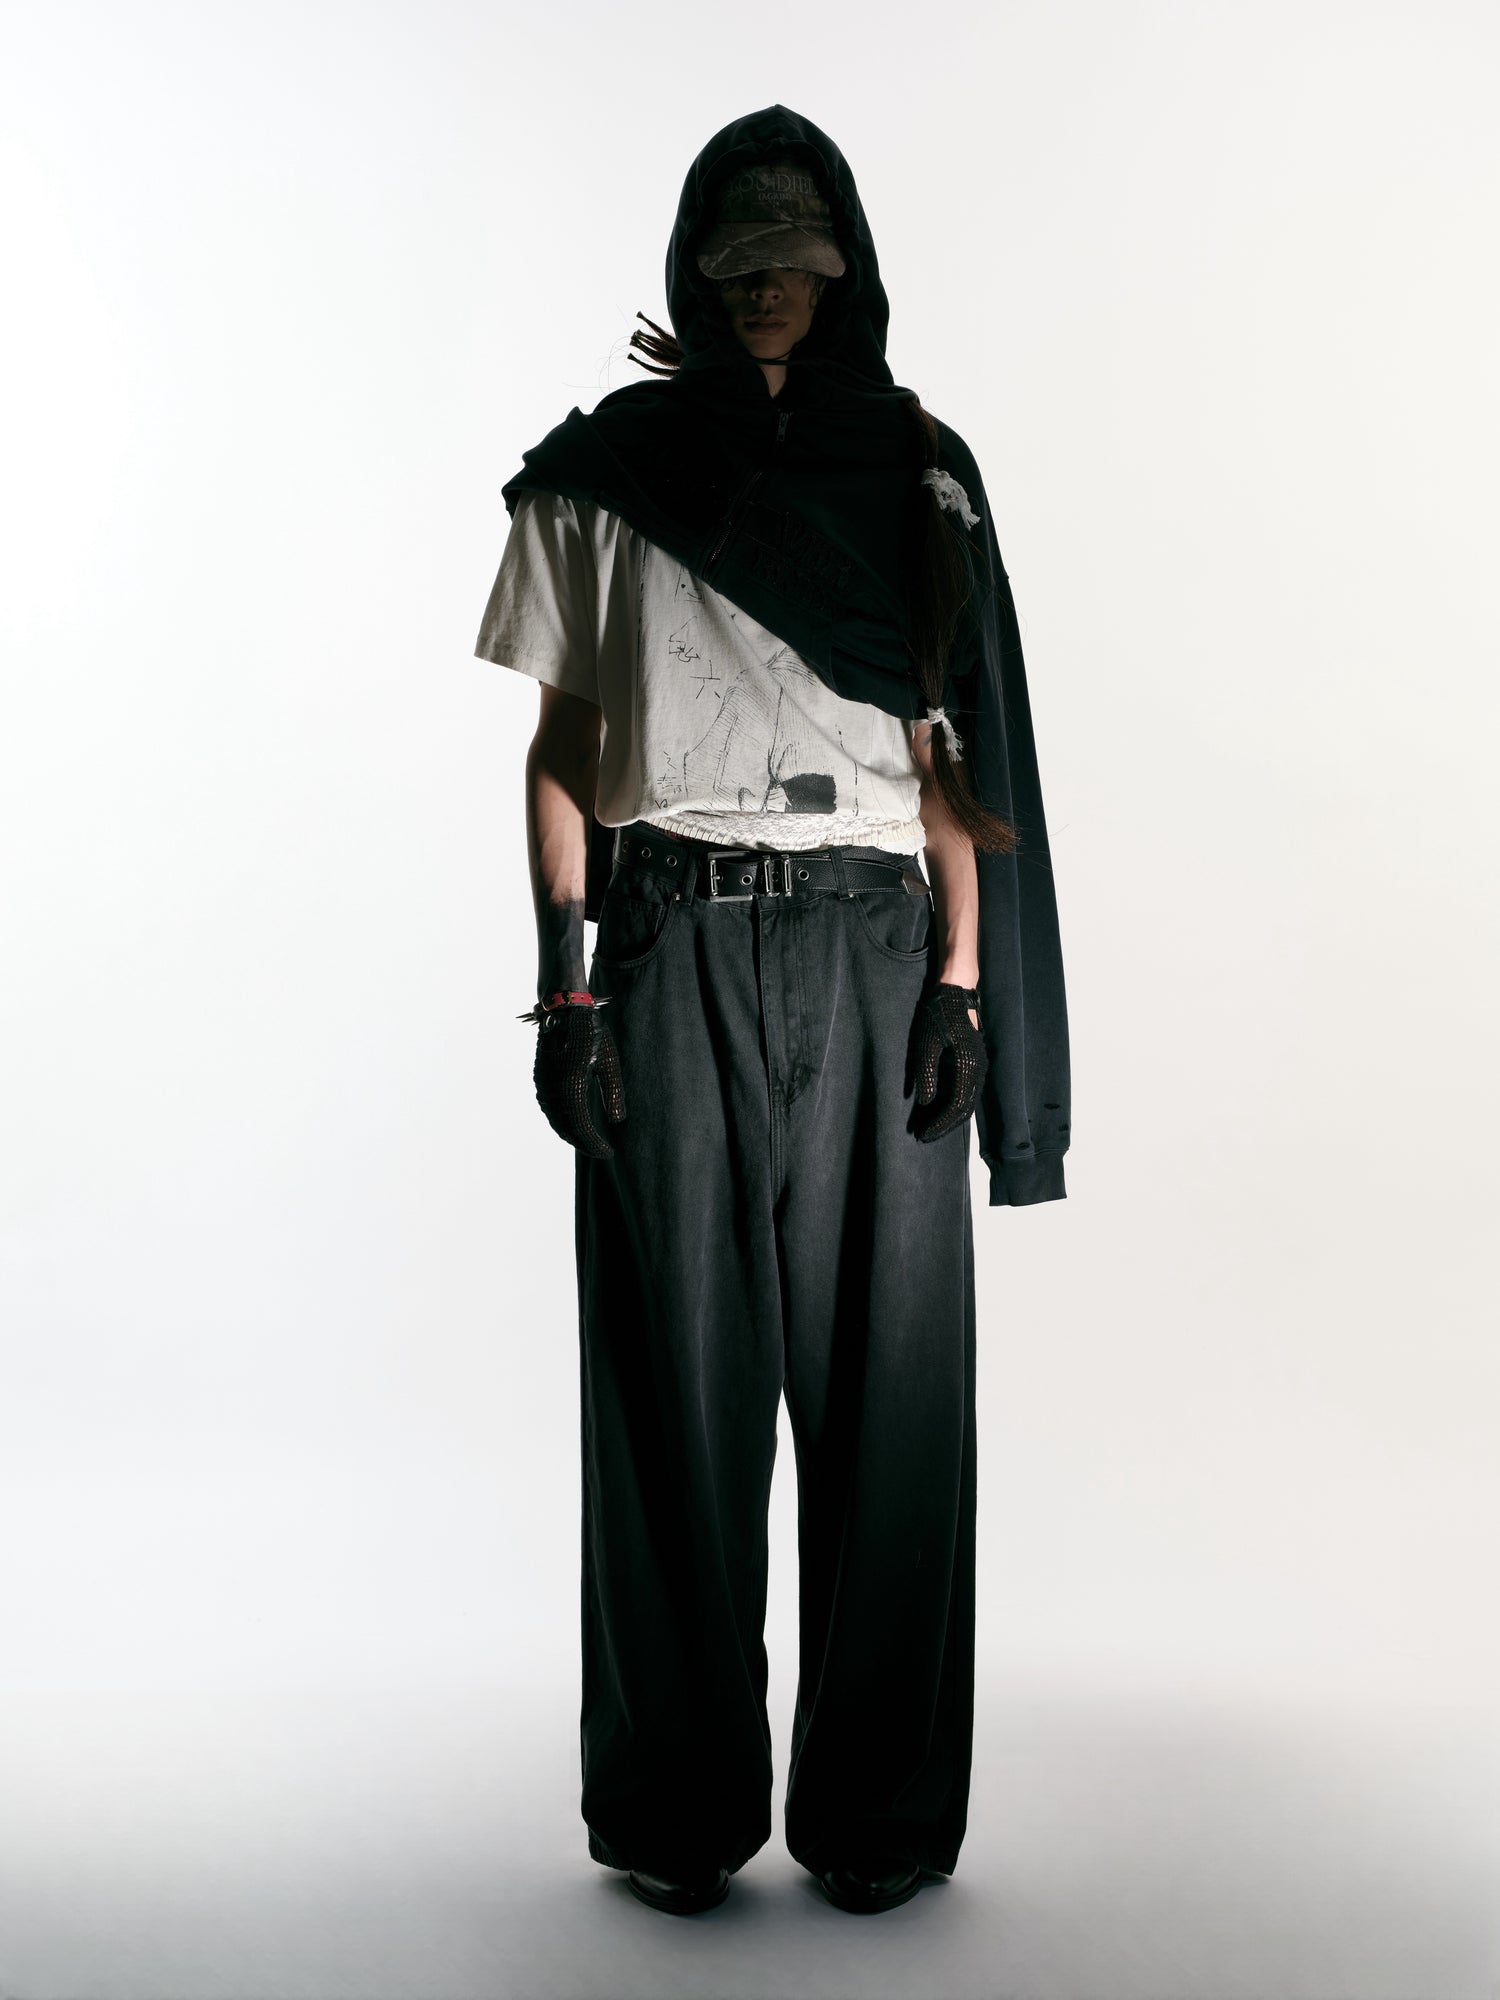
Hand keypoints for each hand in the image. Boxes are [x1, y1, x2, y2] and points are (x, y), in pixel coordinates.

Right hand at [532, 1001, 626, 1158]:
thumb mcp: (608, 1061)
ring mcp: (543, 1084)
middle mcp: (552, 1088)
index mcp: (570, 1085)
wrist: (563, 1010)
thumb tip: (617, 1121)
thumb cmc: (590, 1032)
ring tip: (588, 1142)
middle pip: (566, 1128)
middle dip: (583, 1143)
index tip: (608, 1153)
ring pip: (556, 1120)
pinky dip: (561, 1122)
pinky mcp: (541, 1079)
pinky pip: (550, 1109)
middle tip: (600, 1151)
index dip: (594, 1144)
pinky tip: (572, 1124)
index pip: (581, 1127)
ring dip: (571, 1135)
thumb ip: (613, 1092)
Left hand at [913, 983, 987, 1140]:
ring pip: (967, 1102)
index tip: (922, 1135)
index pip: (956, 1106)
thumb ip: (926, 1073)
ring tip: (930, 1128)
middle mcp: (978, 1069)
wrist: (954, 992)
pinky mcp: (973, 1062)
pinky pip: (966, 1091)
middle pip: (964, 1109)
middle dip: (944, 1126)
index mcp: (968, 1066)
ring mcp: (978, 1066)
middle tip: (924, 1137)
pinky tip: (939, 1110)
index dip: (940, 1124)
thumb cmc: (938, 1014)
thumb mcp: (926, 1043)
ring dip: (949, 1117)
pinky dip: (953, 1105)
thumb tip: (925, 1103)